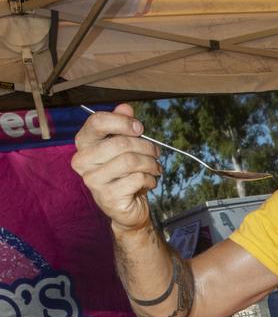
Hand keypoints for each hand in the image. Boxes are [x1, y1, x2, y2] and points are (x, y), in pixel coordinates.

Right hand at [71, 104, 160, 232]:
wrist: (126, 209)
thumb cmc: (124, 174)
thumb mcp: (124, 147)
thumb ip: (122, 126)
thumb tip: (126, 107)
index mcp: (84, 144)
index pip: (97, 122)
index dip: (122, 122)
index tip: (139, 128)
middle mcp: (82, 161)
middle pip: (119, 143)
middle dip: (145, 146)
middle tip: (156, 152)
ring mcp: (93, 181)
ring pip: (130, 161)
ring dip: (150, 163)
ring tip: (156, 168)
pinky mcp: (108, 197)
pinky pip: (136, 179)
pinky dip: (150, 179)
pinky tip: (150, 182)